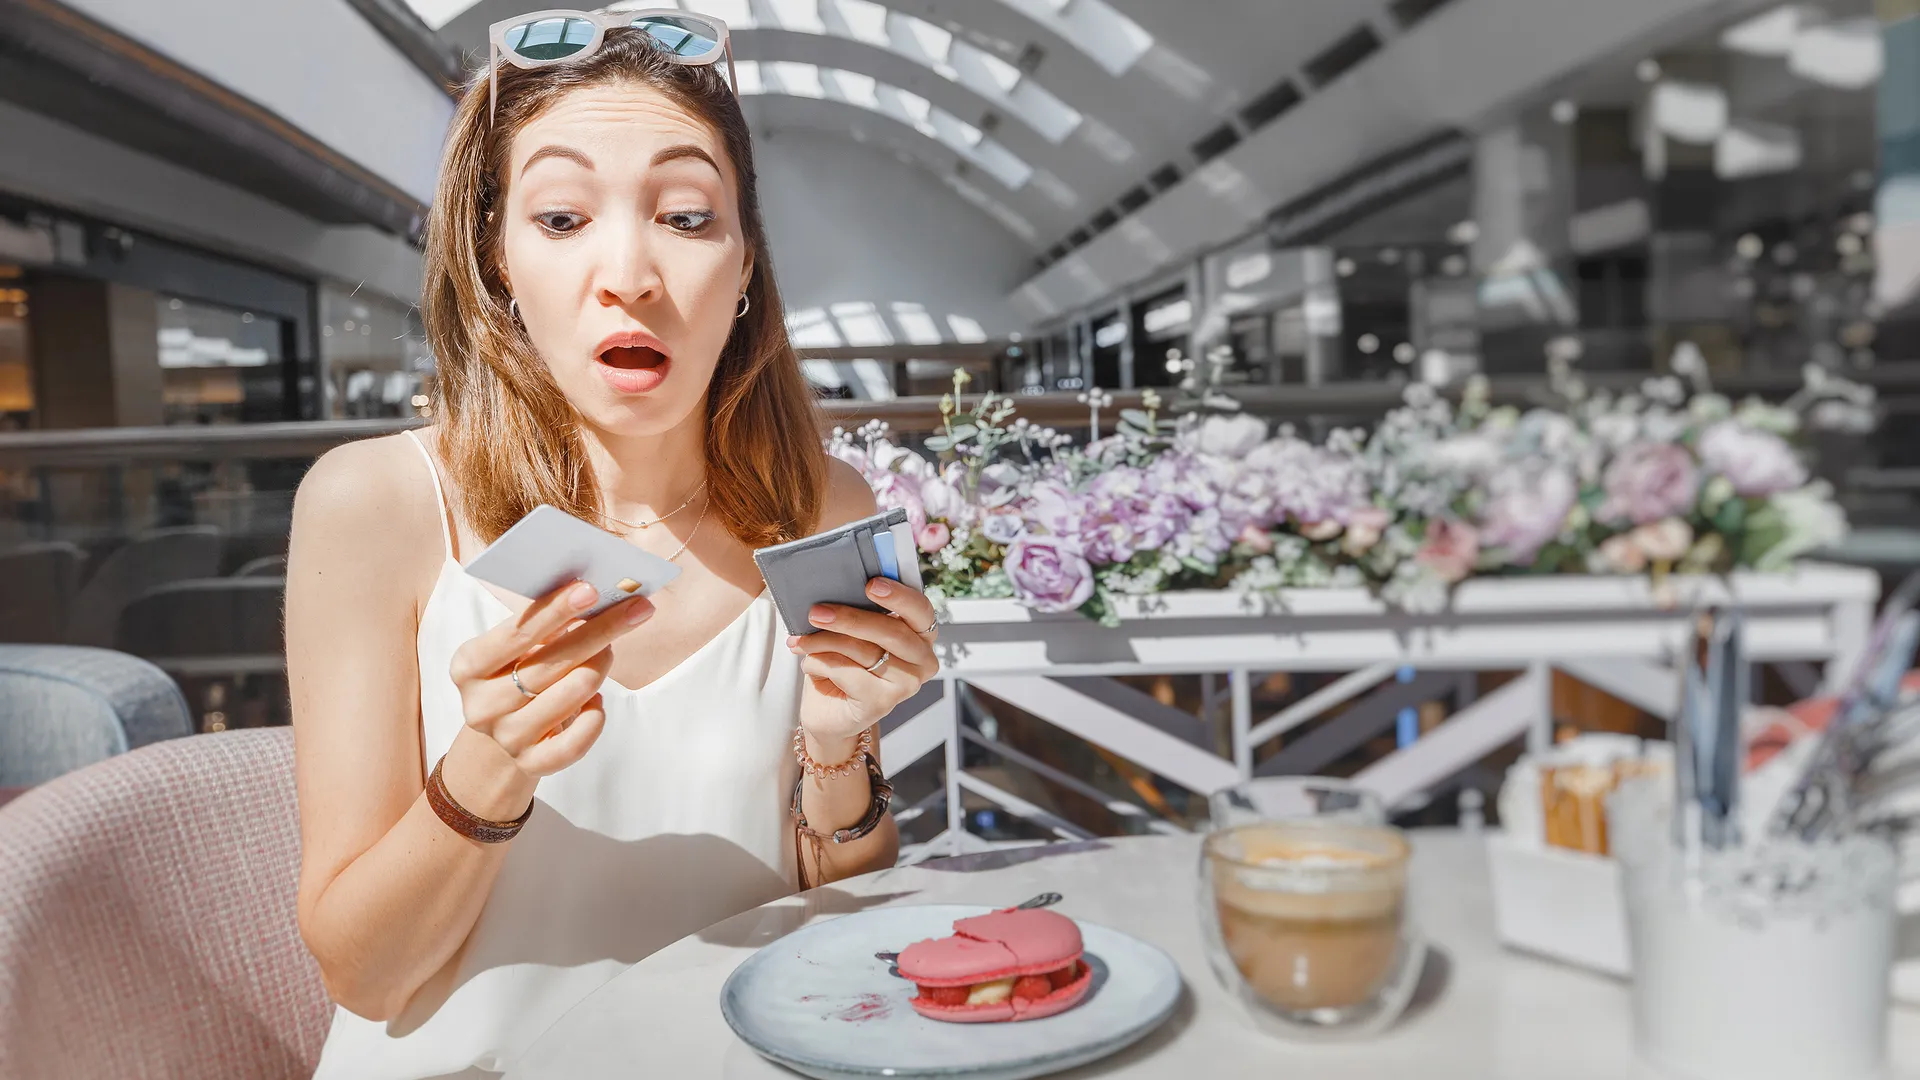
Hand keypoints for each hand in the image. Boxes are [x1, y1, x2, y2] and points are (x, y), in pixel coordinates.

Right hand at [449, 581, 653, 778]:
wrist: (501, 736)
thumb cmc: (515, 676)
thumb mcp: (515, 649)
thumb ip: (543, 624)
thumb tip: (593, 595)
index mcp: (469, 666)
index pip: (518, 633)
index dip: (555, 610)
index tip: (591, 590)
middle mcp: (481, 705)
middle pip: (550, 664)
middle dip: (598, 632)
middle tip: (634, 610)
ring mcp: (505, 737)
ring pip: (570, 697)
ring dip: (598, 669)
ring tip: (606, 654)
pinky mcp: (530, 764)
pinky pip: (576, 742)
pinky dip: (595, 717)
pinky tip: (597, 702)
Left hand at [789, 578, 938, 753]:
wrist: (828, 711)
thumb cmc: (843, 664)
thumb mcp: (853, 632)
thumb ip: (858, 612)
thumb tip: (836, 588)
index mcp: (921, 635)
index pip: (920, 610)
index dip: (900, 596)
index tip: (872, 584)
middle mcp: (921, 661)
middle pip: (892, 632)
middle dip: (851, 618)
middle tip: (818, 612)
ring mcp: (905, 685)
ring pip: (865, 651)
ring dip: (825, 641)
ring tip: (801, 639)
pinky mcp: (881, 703)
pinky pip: (847, 673)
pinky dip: (821, 664)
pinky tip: (810, 664)